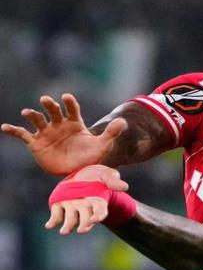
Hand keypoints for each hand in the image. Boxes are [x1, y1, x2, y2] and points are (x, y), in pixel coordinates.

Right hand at [1, 94, 126, 174]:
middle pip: (53, 111)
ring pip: (38, 120)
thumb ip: (111, 133)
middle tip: (47, 100)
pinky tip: (5, 127)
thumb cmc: (89, 156)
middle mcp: (59, 125)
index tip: (67, 97)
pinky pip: (23, 134)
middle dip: (50, 105)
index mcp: (74, 123)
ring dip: (32, 115)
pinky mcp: (36, 143)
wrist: (77, 171)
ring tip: (28, 112)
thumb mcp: (102, 146)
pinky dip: (14, 130)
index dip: (69, 103)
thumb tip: (123, 121)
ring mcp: (46, 133)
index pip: (72, 109)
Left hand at [45, 164, 128, 234]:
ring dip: (68, 226)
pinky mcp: (59, 205)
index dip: (98, 216)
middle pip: (85, 219)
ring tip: (64, 231)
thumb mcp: (106, 174)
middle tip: (82, 230)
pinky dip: (53, 222)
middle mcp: (85, 207)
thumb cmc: (97, 176)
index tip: (95, 220)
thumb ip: (113, 180)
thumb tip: (125, 187)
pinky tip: (49, 225)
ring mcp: (72, 207)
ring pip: (71, 220)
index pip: (100, 212)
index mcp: (98, 202)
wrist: (81, 174)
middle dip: (84, 225)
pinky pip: (56, 216)